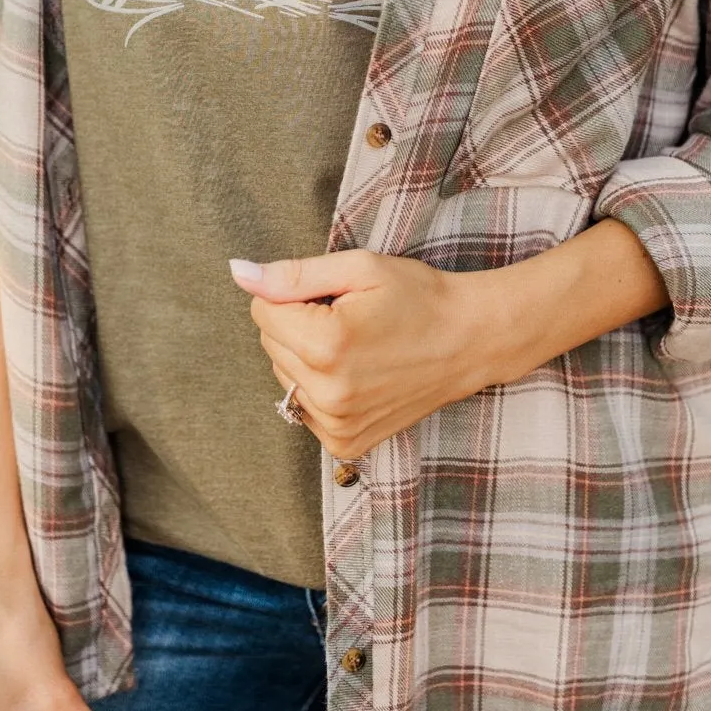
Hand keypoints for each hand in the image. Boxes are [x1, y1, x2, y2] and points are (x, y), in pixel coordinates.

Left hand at [229, 249, 496, 457]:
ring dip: (307, 357)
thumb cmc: (418, 297)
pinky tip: (357, 374)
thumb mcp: (359, 268)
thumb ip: (294, 274)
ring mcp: (337, 424)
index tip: (335, 296)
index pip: (262, 310)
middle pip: (270, 343)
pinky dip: (320, 387)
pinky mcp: (345, 442)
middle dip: (298, 323)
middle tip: (349, 317)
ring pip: (284, 375)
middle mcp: (327, 393)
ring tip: (357, 345)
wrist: (470, 341)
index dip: (295, 293)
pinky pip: (303, 406)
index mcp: (326, 345)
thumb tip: (239, 272)